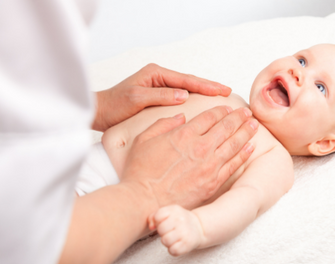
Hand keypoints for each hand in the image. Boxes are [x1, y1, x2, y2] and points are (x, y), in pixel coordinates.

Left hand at [92, 63, 231, 130]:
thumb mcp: (137, 99)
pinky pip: (179, 95)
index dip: (206, 85)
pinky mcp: (157, 95)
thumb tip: (184, 95)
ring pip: (186, 87)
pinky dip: (192, 98)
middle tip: (227, 91)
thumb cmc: (115, 105)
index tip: (222, 89)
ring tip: (219, 95)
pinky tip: (201, 103)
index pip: (186, 80)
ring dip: (202, 91)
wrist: (100, 112)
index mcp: (156, 74)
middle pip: (189, 81)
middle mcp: (159, 77)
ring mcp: (159, 86)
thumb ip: (161, 96)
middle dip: (208, 86)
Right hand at [120, 106, 257, 214]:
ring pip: (234, 144)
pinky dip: (243, 155)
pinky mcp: (213, 182)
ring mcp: (209, 165)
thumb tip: (181, 117)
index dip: (221, 110)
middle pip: (226, 127)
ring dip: (245, 132)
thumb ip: (163, 124)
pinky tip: (250, 147)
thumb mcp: (144, 139)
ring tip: (254, 125)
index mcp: (183, 134)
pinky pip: (233, 165)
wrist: (143, 201)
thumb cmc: (140, 172)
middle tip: (247, 113)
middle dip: (238, 118)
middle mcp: (200, 147)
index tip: (228, 108)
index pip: (209, 117)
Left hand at [148, 205, 202, 255]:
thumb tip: (151, 227)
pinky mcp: (187, 244)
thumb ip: (154, 217)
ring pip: (165, 241)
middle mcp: (181, 219)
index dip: (158, 222)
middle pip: (161, 229)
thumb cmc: (178, 221)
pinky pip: (172, 251)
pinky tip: (177, 244)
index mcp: (174, 210)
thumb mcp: (167, 213)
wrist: (199, 227)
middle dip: (162, 232)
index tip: (165, 222)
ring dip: (167, 241)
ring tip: (173, 238)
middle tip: (169, 231)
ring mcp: (185, 232)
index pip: (158, 216)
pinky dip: (173, 249)